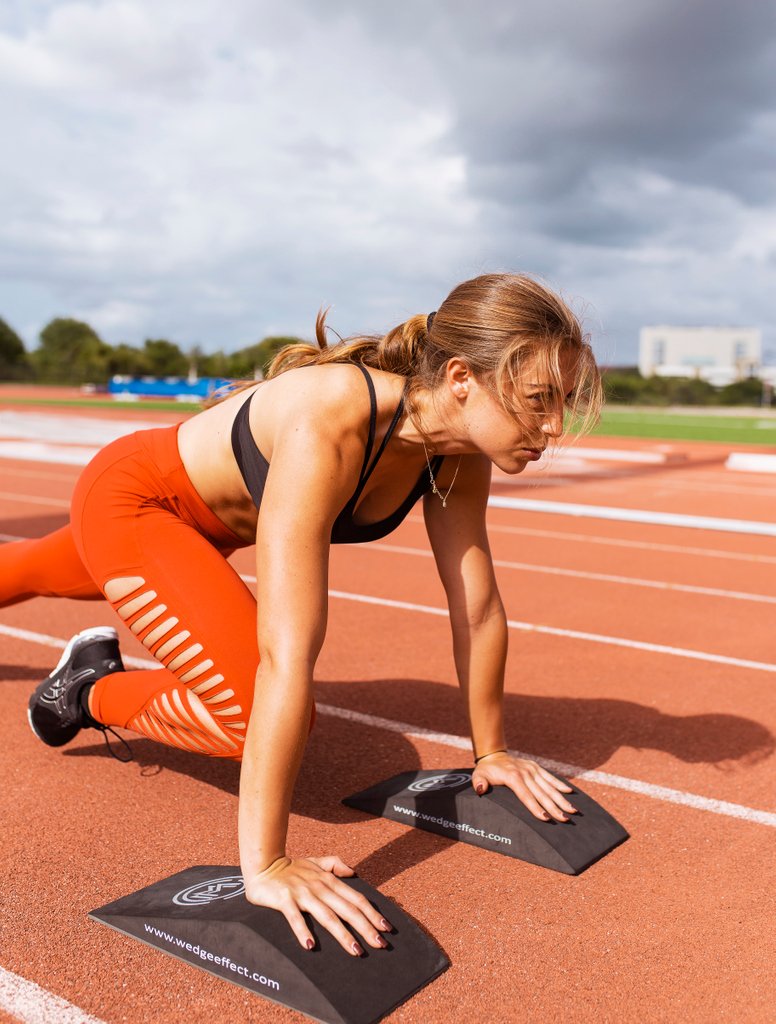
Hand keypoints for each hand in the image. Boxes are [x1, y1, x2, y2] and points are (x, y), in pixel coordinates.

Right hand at [243, 855, 393, 955]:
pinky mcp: (285, 900)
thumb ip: (335, 863)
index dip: (372, 913)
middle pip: (347, 910)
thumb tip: (353, 872)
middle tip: (380, 944)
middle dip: (366, 927)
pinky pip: (295, 918)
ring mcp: (302, 894)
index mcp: (329, 880)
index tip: (386, 927)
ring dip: (343, 934)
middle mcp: (319, 887)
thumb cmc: (291, 867)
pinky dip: (302, 931)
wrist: (264, 865)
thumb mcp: (316, 861)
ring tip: (356, 950)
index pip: (355, 898)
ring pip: (327, 916)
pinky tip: (310, 946)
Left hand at [472, 752, 577, 821]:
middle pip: (541, 793)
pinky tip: (570, 792)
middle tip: (565, 819)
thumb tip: (481, 789)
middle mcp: (525, 773)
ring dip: (561, 799)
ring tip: (572, 810)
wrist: (494, 755)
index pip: (526, 796)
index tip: (546, 818)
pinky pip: (549, 777)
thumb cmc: (486, 770)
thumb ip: (479, 782)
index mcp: (513, 777)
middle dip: (554, 807)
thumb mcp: (478, 775)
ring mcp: (532, 769)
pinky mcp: (536, 767)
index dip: (536, 808)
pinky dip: (559, 784)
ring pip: (549, 786)